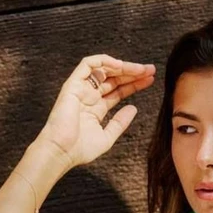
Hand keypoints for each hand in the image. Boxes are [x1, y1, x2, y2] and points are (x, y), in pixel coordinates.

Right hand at [35, 53, 155, 168]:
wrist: (62, 151)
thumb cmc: (80, 150)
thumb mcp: (107, 137)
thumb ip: (120, 123)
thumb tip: (133, 108)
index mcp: (96, 109)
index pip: (118, 91)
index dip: (134, 85)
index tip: (149, 80)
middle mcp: (89, 96)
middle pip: (114, 79)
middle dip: (132, 73)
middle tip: (150, 69)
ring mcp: (81, 89)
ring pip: (104, 70)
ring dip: (123, 66)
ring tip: (140, 68)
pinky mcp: (73, 84)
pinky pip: (87, 64)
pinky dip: (103, 61)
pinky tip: (120, 65)